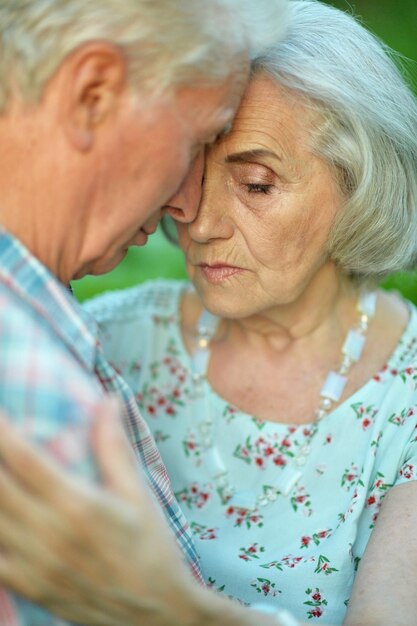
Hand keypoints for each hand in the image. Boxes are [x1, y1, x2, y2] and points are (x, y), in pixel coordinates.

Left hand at [0, 398, 204, 625]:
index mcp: (78, 505)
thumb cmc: (151, 546)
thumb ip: (114, 446)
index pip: (25, 459)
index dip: (3, 431)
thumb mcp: (137, 493)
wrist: (155, 612)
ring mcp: (34, 564)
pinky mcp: (28, 586)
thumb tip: (107, 400)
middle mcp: (49, 533)